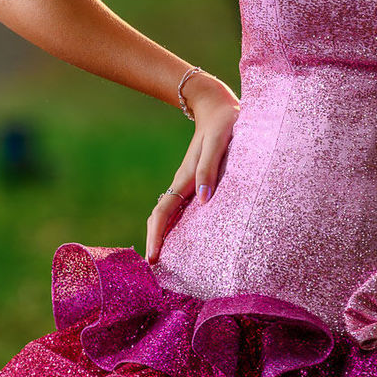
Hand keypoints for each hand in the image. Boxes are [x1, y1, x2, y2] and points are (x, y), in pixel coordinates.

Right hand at [145, 74, 239, 265]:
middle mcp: (184, 183)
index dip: (156, 236)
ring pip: (173, 214)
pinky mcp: (198, 182)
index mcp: (185, 177)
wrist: (218, 107)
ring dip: (167, 236)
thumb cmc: (224, 123)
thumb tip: (205, 200)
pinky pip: (184, 209)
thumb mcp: (219, 142)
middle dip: (157, 242)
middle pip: (163, 218)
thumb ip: (211, 168)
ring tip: (169, 262)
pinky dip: (179, 226)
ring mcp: (190, 183)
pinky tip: (188, 238)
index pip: (163, 212)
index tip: (152, 258)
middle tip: (156, 269)